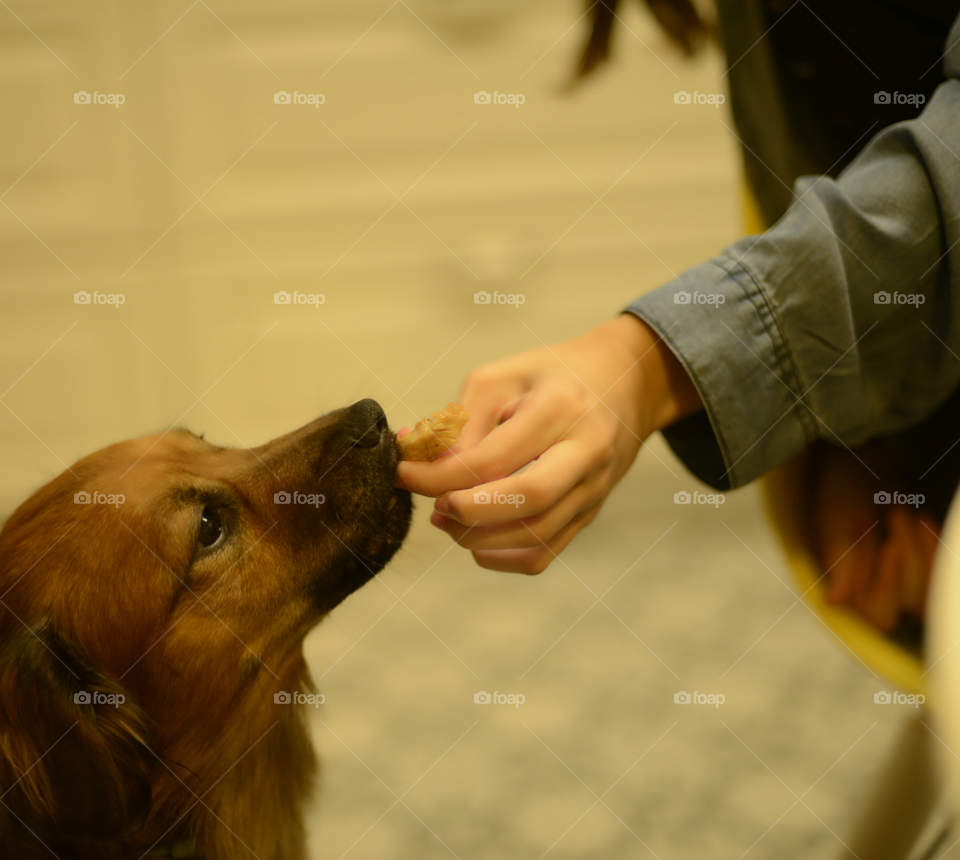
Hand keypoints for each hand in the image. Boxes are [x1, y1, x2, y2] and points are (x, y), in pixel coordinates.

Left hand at [397, 314, 701, 573]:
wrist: (625, 383)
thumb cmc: (552, 376)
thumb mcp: (501, 378)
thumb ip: (460, 420)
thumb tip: (420, 459)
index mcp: (560, 408)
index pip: (493, 457)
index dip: (439, 474)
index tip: (404, 473)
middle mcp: (585, 451)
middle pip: (527, 499)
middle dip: (467, 511)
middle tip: (435, 505)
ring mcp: (593, 488)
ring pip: (535, 535)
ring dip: (478, 538)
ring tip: (446, 517)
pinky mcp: (590, 513)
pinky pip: (545, 553)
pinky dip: (503, 557)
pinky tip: (475, 539)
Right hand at [812, 445, 938, 631]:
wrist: (862, 456)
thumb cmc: (842, 485)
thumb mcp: (836, 520)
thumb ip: (840, 560)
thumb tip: (833, 602)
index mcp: (845, 584)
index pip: (876, 613)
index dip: (887, 585)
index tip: (887, 544)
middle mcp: (870, 587)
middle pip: (908, 604)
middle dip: (909, 558)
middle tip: (895, 515)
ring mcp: (897, 577)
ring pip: (927, 591)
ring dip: (922, 550)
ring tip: (907, 513)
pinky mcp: (917, 563)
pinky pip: (937, 574)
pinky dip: (936, 547)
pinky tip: (923, 518)